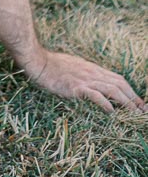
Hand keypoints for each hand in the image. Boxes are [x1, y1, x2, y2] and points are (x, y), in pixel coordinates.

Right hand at [26, 50, 144, 112]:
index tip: (138, 102)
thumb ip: (85, 75)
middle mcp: (92, 73)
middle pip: (119, 84)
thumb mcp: (74, 67)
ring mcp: (85, 79)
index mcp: (93, 69)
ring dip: (126, 102)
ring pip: (112, 89)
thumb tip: (93, 84)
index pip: (118, 79)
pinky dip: (105, 103)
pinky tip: (111, 111)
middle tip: (142, 111)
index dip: (130, 91)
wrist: (38, 61)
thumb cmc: (52, 66)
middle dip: (133, 98)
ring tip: (134, 114)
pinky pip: (94, 94)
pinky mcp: (75, 87)